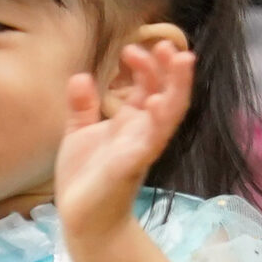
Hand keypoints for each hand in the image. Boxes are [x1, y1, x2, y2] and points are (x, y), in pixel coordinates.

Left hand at [56, 40, 193, 247]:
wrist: (82, 218)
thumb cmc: (86, 178)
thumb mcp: (79, 133)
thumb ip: (82, 106)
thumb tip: (82, 76)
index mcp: (131, 122)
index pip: (147, 87)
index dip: (145, 66)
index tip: (131, 48)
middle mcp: (143, 131)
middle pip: (166, 93)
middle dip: (168, 69)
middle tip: (165, 43)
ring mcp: (141, 147)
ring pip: (168, 113)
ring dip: (176, 87)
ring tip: (182, 60)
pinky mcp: (132, 164)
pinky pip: (150, 141)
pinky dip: (156, 121)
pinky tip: (158, 102)